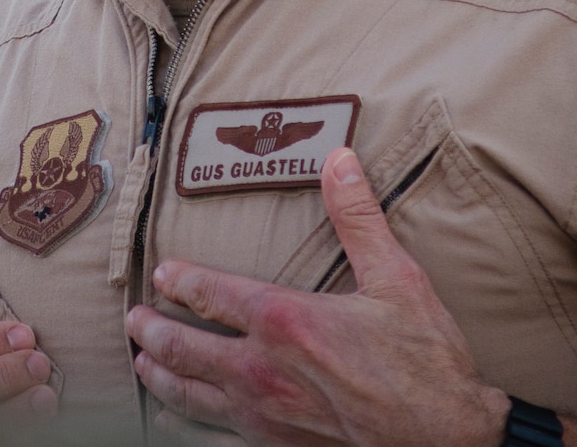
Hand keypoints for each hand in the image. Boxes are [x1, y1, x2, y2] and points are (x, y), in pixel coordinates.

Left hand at [127, 147, 510, 446]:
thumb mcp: (397, 279)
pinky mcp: (275, 446)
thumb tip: (340, 160)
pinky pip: (214, 433)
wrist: (445, 440)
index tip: (160, 273)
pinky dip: (186, 422)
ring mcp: (264, 414)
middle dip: (151, 331)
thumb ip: (359, 217)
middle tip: (131, 320)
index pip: (210, 294)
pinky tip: (177, 419)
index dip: (179, 281)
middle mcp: (262, 370)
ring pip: (190, 395)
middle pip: (183, 347)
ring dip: (160, 376)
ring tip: (140, 364)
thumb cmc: (425, 363)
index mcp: (285, 320)